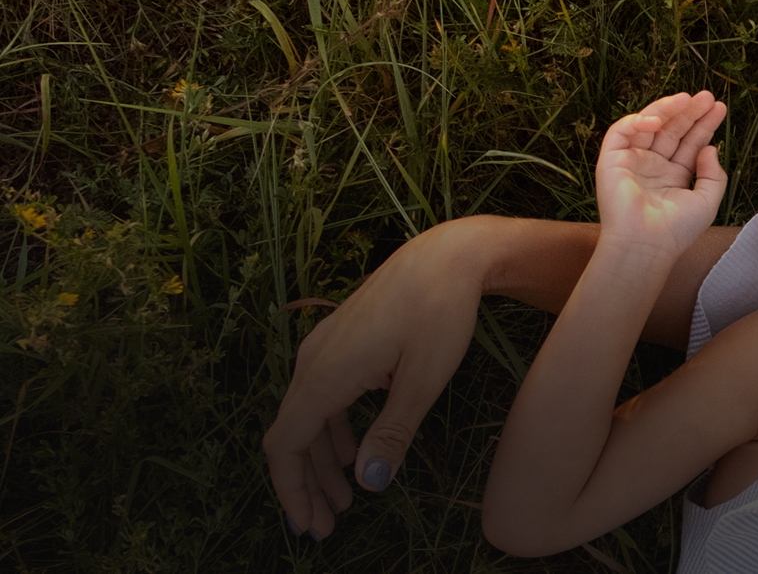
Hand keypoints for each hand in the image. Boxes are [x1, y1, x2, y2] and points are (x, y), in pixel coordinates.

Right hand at [262, 219, 488, 539]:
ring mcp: (324, 348)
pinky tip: (353, 454)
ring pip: (307, 418)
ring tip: (344, 501)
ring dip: (320, 462)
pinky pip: (323, 397)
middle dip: (305, 486)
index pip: (286, 444)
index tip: (309, 525)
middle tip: (326, 527)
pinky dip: (332, 432)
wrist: (448, 255)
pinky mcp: (341, 342)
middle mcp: (313, 360)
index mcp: (325, 373)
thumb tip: (369, 483)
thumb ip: (393, 431)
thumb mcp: (424, 379)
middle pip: (291, 435)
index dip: (291, 490)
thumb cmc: (440, 312)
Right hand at [595, 91, 727, 258]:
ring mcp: (632, 160)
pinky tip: (658, 121)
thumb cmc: (676, 230)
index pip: (690, 142)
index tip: (719, 108)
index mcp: (674, 175)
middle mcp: (653, 165)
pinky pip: (621, 131)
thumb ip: (714, 175)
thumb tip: (711, 148)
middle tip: (707, 96)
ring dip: (668, 109)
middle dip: (690, 112)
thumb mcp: (707, 201)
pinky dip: (637, 121)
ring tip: (689, 99)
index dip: (704, 125)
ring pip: (649, 124)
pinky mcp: (611, 160)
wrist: (646, 245)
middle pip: (673, 130)